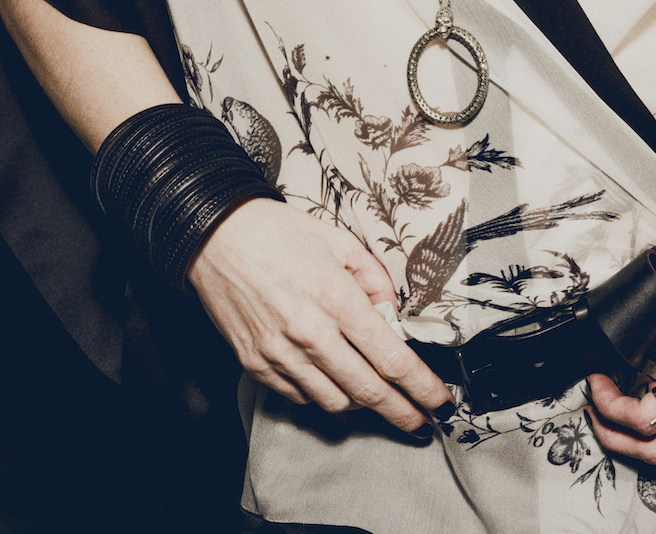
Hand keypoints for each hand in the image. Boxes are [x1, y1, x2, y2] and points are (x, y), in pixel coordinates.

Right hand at [186, 198, 451, 433]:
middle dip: (400, 412)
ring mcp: (280, 353)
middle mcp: (309, 332)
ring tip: (374, 394)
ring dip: (361, 404)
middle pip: (367, 391)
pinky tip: (331, 380)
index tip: (440, 401)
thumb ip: (373, 277)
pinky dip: (321, 394)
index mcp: (336, 297)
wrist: (215, 237)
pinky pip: (299, 396)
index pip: (390, 357)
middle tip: (419, 422)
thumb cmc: (278, 232)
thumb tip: (392, 314)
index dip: (420, 386)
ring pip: (333, 401)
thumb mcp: (338, 240)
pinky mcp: (256, 363)